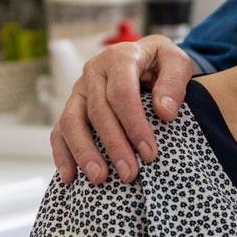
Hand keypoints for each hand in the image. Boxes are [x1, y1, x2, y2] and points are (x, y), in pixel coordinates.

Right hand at [49, 35, 194, 184]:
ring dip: (84, 152)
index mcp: (120, 58)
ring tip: (99, 179)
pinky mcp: (72, 107)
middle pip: (98, 111)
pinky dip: (62, 154)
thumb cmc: (162, 64)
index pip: (122, 93)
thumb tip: (164, 112)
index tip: (149, 153)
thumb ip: (174, 82)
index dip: (134, 125)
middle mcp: (94, 72)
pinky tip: (70, 177)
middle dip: (114, 145)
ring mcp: (79, 90)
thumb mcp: (177, 62)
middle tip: (129, 174)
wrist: (147, 58)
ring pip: (71, 121)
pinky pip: (59, 131)